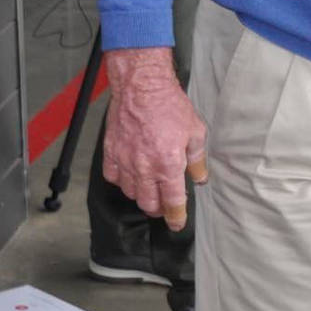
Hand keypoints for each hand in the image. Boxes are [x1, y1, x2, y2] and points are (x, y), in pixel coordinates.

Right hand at [102, 46, 207, 229]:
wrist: (141, 87)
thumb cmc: (170, 106)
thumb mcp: (195, 132)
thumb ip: (198, 160)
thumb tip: (200, 179)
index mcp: (168, 165)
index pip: (172, 202)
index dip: (176, 217)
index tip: (177, 224)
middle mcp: (144, 167)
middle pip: (149, 203)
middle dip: (159, 209)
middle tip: (166, 206)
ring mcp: (125, 161)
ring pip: (131, 193)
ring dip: (142, 196)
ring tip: (151, 190)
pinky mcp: (110, 152)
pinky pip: (113, 178)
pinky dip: (123, 182)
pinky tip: (131, 176)